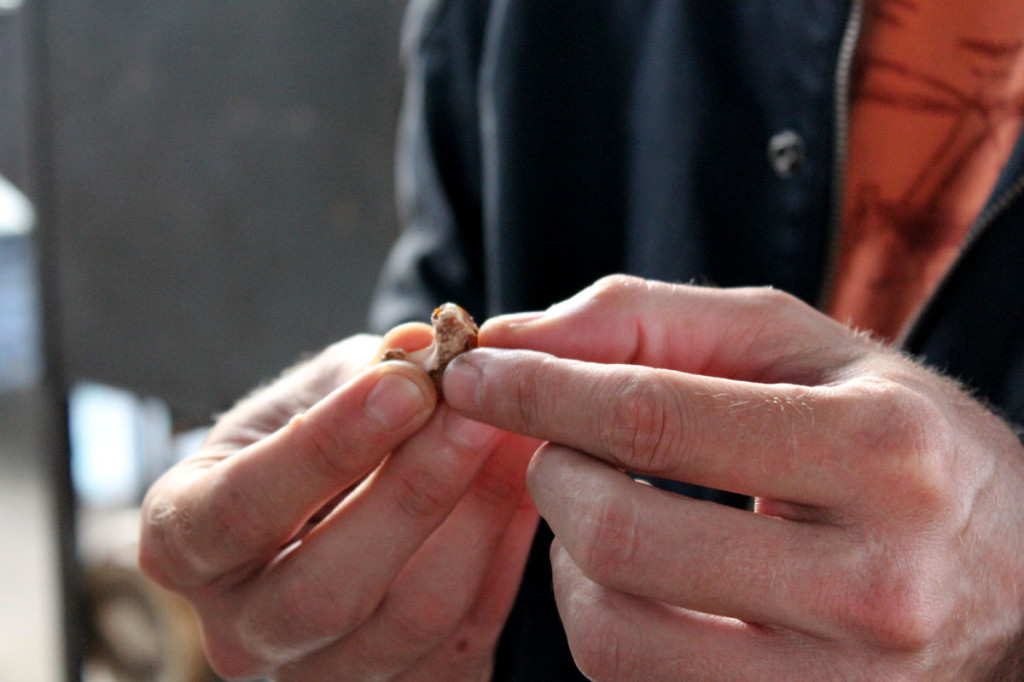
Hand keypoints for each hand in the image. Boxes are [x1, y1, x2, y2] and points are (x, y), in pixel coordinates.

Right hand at [139, 331, 538, 680]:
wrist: (334, 496)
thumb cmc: (315, 429)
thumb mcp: (319, 387)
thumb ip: (362, 373)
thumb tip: (423, 352)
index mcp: (185, 538)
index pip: (242, 507)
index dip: (328, 445)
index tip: (409, 386)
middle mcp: (238, 626)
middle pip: (327, 587)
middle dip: (416, 491)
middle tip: (482, 412)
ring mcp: (316, 672)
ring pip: (411, 618)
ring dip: (478, 519)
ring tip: (520, 436)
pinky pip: (463, 640)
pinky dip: (503, 558)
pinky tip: (527, 488)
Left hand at [443, 275, 1023, 680]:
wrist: (1011, 572)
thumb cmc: (893, 438)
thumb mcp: (798, 347)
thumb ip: (654, 322)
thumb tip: (517, 337)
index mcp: (880, 453)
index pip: (653, 420)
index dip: (538, 391)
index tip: (474, 372)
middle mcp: (872, 582)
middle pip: (618, 535)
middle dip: (551, 475)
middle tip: (557, 445)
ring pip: (612, 634)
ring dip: (569, 557)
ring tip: (600, 507)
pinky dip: (602, 619)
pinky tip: (632, 574)